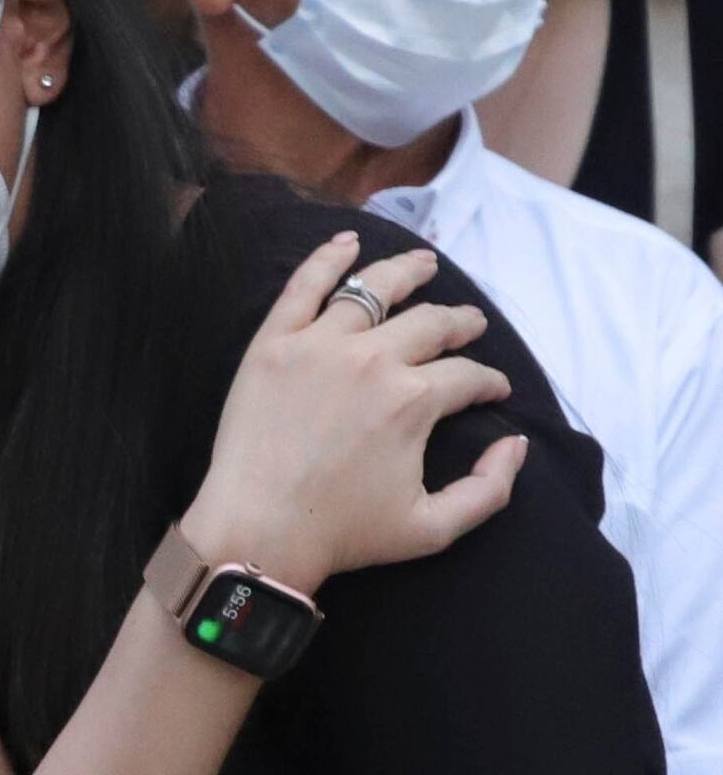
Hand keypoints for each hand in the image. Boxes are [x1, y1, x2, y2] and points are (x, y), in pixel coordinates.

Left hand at [180, 234, 522, 593]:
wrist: (258, 528)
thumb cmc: (344, 532)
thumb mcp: (435, 528)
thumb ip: (490, 490)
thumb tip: (516, 444)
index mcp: (415, 400)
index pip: (468, 376)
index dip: (489, 383)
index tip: (492, 390)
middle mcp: (372, 360)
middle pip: (431, 324)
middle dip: (460, 323)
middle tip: (470, 324)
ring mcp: (318, 346)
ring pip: (373, 291)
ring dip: (406, 273)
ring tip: (425, 263)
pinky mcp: (272, 344)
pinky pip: (303, 286)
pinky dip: (327, 258)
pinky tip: (348, 241)